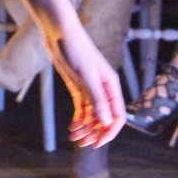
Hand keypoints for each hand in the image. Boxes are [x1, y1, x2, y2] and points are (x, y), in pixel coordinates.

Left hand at [46, 20, 125, 147]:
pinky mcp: (78, 87)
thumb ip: (97, 100)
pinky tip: (72, 128)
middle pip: (104, 118)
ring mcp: (90, 89)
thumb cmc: (77, 51)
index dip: (110, 132)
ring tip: (74, 137)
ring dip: (85, 128)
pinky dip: (79, 119)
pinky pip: (82, 108)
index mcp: (112, 87)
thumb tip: (107, 122)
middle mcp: (104, 90)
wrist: (60, 33)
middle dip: (95, 132)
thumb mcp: (87, 77)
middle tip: (83, 144)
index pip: (117, 116)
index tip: (98, 143)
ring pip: (92, 115)